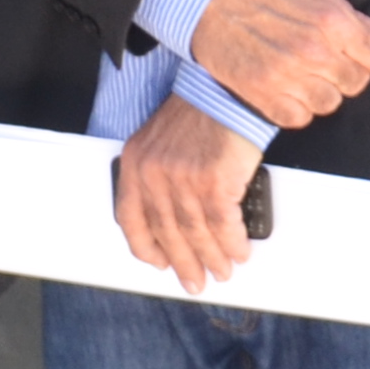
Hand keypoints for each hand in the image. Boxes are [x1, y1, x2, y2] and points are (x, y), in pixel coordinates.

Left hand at [112, 94, 269, 292]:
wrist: (227, 88)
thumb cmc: (201, 110)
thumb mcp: (161, 140)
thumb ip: (158, 174)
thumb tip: (171, 214)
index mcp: (136, 163)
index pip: (131, 218)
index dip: (145, 247)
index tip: (159, 263)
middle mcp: (154, 173)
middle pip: (167, 232)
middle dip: (184, 263)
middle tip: (195, 280)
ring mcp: (183, 179)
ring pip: (196, 234)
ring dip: (212, 258)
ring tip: (222, 270)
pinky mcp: (214, 181)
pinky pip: (223, 225)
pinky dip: (232, 244)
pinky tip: (238, 251)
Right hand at [190, 0, 369, 129]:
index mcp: (334, 18)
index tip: (354, 37)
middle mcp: (314, 53)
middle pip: (357, 82)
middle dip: (348, 66)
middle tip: (327, 49)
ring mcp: (285, 76)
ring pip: (329, 102)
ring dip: (323, 88)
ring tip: (306, 66)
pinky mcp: (259, 93)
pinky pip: (297, 118)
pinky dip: (296, 106)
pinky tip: (287, 83)